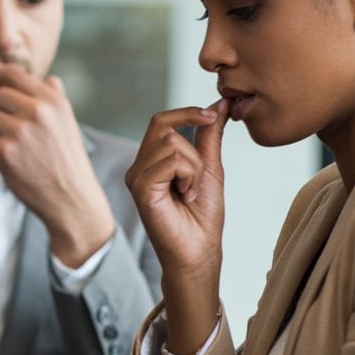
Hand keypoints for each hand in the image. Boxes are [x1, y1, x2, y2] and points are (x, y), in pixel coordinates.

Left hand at [0, 65, 115, 267]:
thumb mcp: (68, 124)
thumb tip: (50, 78)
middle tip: (3, 128)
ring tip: (7, 143)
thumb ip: (56, 99)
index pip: (14, 75)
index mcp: (53, 101)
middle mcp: (37, 112)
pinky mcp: (6, 152)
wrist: (72, 199)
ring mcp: (20, 132)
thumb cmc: (67, 161)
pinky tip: (4, 156)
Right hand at [124, 98, 228, 352]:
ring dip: (194, 165)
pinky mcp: (140, 188)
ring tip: (192, 190)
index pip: (161, 121)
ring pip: (171, 143)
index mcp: (151, 161)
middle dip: (193, 145)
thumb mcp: (210, 167)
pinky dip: (188, 176)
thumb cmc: (202, 216)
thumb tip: (219, 105)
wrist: (199, 250)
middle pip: (163, 126)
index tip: (214, 116)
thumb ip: (209, 136)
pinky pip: (170, 162)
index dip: (187, 113)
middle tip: (201, 174)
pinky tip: (186, 196)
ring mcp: (136, 177)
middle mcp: (138, 167)